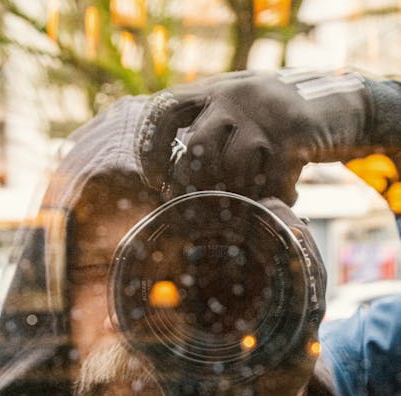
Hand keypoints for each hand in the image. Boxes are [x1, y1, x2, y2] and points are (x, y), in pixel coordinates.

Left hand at [139, 70, 400, 204]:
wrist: (338, 107)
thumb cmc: (274, 125)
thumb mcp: (237, 115)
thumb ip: (206, 135)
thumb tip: (169, 186)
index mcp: (213, 90)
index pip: (164, 110)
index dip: (152, 148)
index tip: (155, 179)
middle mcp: (235, 95)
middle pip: (199, 146)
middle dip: (193, 186)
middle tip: (195, 209)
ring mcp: (266, 112)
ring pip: (234, 165)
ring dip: (238, 195)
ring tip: (246, 204)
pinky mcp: (294, 133)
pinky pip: (271, 180)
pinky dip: (275, 197)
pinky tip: (284, 197)